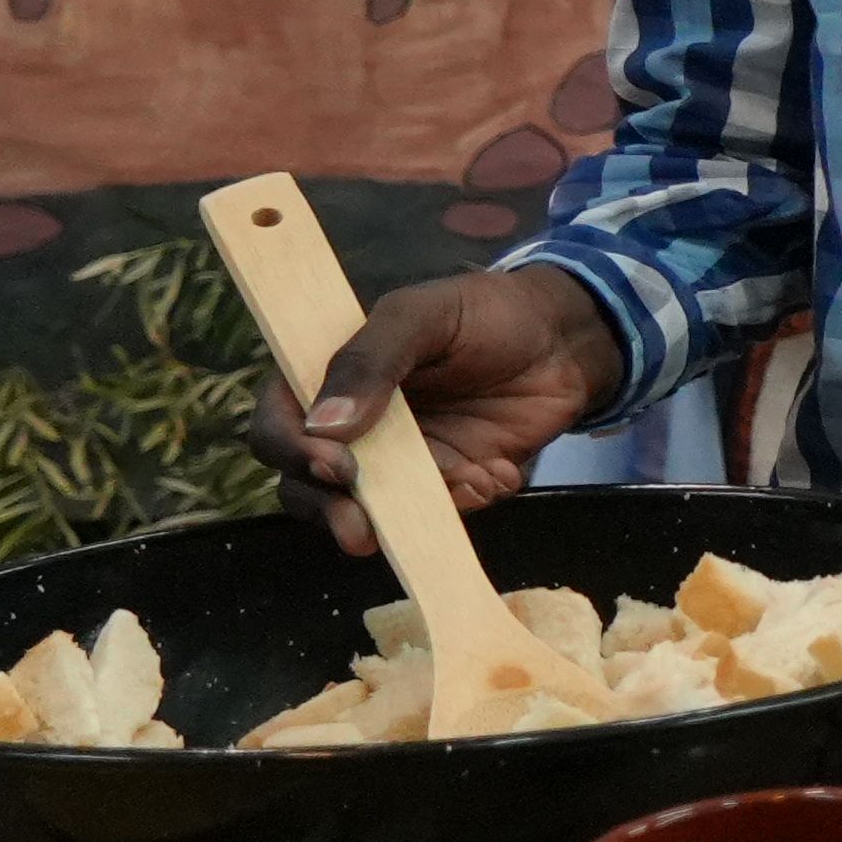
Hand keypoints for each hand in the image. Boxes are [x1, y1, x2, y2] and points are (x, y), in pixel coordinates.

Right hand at [251, 266, 626, 554]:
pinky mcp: (447, 484)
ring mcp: (399, 462)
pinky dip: (466, 501)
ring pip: (368, 513)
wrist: (564, 339)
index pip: (278, 424)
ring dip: (408, 515)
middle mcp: (352, 428)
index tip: (334, 464)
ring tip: (465, 483)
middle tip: (365, 528)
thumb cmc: (484, 313)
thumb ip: (372, 360)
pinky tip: (497, 471)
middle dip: (331, 512)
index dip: (291, 450)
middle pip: (305, 487)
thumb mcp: (424, 316)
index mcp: (327, 378)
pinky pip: (439, 515)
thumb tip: (326, 424)